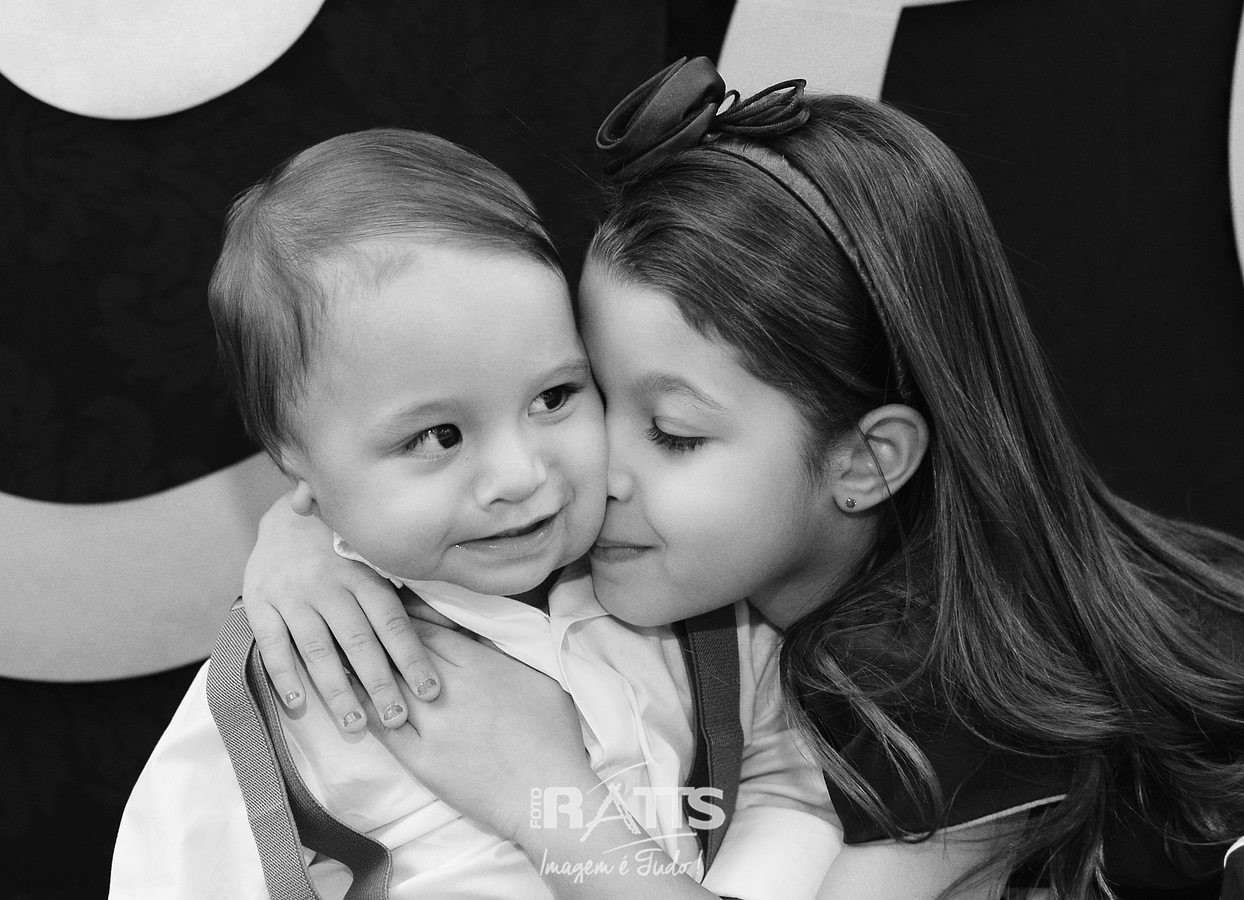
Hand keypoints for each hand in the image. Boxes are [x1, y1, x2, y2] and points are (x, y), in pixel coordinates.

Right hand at [243, 494, 442, 733]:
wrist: (284, 516)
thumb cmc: (339, 547)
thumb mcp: (372, 559)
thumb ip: (401, 592)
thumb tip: (450, 627)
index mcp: (362, 573)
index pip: (392, 621)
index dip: (412, 657)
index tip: (430, 691)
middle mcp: (328, 584)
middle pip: (358, 641)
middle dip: (379, 684)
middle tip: (397, 719)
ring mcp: (292, 594)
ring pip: (317, 649)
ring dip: (336, 690)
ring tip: (354, 725)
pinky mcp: (259, 604)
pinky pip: (272, 643)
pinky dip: (283, 675)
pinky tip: (299, 703)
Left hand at [358, 626, 594, 842]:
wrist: (546, 794)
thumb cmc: (553, 735)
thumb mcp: (539, 675)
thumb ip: (503, 651)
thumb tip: (478, 629)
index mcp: (480, 666)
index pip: (429, 631)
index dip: (405, 619)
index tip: (389, 610)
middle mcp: (450, 689)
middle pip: (403, 653)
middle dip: (380, 636)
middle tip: (357, 622)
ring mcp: (433, 726)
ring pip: (389, 685)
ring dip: (365, 666)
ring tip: (341, 649)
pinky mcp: (422, 759)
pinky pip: (385, 728)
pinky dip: (364, 708)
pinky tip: (346, 696)